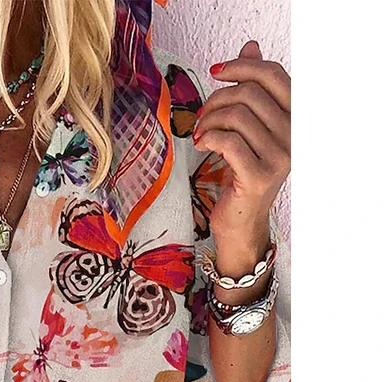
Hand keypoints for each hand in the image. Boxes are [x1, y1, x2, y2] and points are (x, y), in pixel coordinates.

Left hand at [193, 40, 290, 255]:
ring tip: (200, 133)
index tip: (216, 72)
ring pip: (237, 116)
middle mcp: (294, 136)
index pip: (274, 76)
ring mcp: (280, 157)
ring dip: (209, 120)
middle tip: (201, 115)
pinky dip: (209, 137)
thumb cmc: (241, 173)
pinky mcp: (260, 176)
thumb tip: (250, 47)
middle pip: (250, 94)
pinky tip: (202, 144)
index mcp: (295, 119)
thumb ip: (251, 90)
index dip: (243, 66)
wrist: (239, 220)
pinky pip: (229, 141)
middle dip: (217, 99)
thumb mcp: (247, 128)